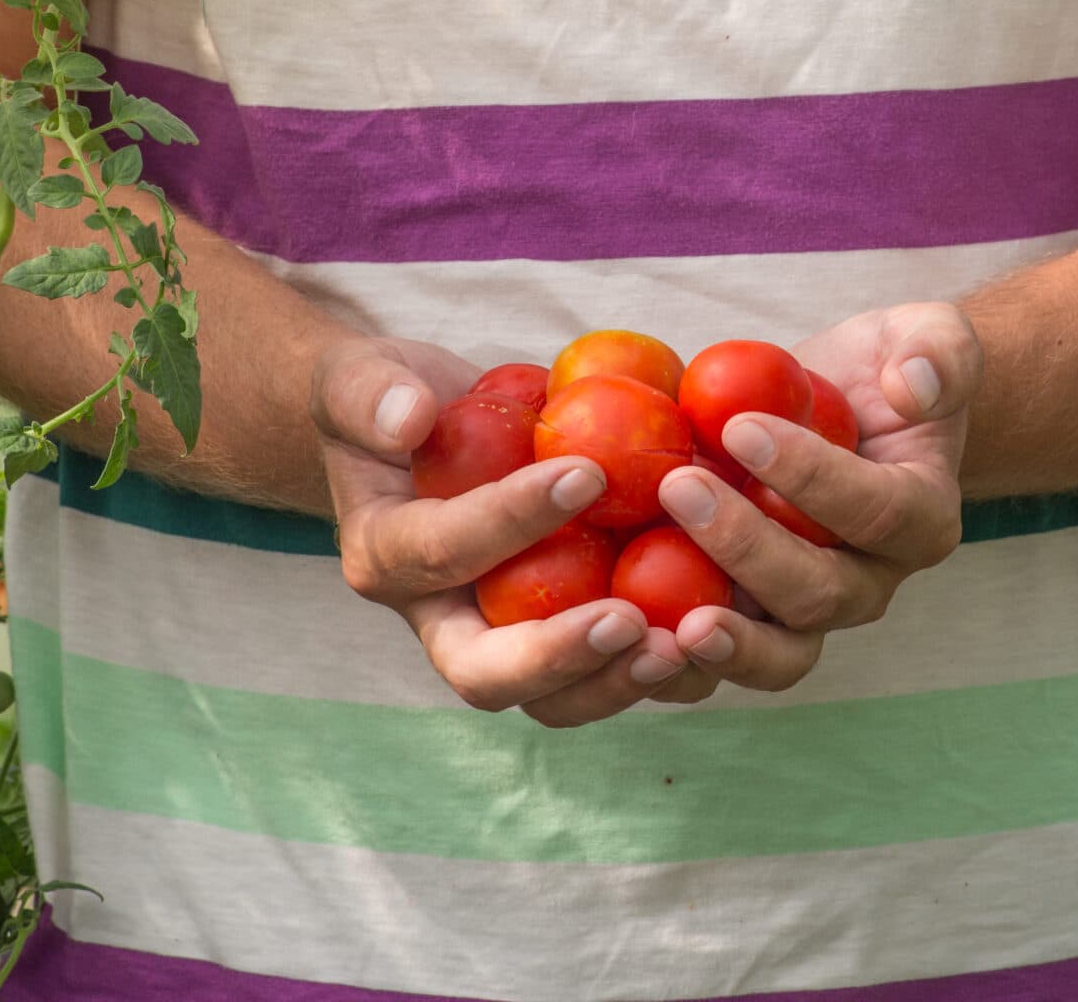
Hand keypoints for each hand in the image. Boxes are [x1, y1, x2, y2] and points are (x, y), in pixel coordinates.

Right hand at [312, 337, 689, 726]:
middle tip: (630, 620)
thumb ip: (369, 394)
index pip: (441, 552)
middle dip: (559, 656)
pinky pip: (608, 673)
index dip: (508, 521)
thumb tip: (408, 415)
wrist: (424, 436)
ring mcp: (504, 640)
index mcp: (385, 558)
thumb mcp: (358, 379)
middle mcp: (440, 619)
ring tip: (686, 643)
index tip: (584, 473)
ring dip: (619, 681)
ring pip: (556, 699)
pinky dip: (660, 662)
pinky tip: (719, 624)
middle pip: (487, 674)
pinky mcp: (562, 638)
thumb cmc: (391, 400)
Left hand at [651, 303, 981, 701]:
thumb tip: (915, 386)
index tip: (742, 427)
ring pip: (780, 652)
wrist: (847, 413)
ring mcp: (809, 611)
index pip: (875, 510)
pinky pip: (721, 659)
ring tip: (663, 622)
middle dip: (748, 548)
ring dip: (724, 641)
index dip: (811, 476)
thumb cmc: (884, 371)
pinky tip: (622, 637)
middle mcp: (871, 580)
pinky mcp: (753, 620)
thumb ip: (939, 352)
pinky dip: (678, 665)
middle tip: (680, 487)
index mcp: (921, 519)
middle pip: (821, 593)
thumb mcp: (925, 337)